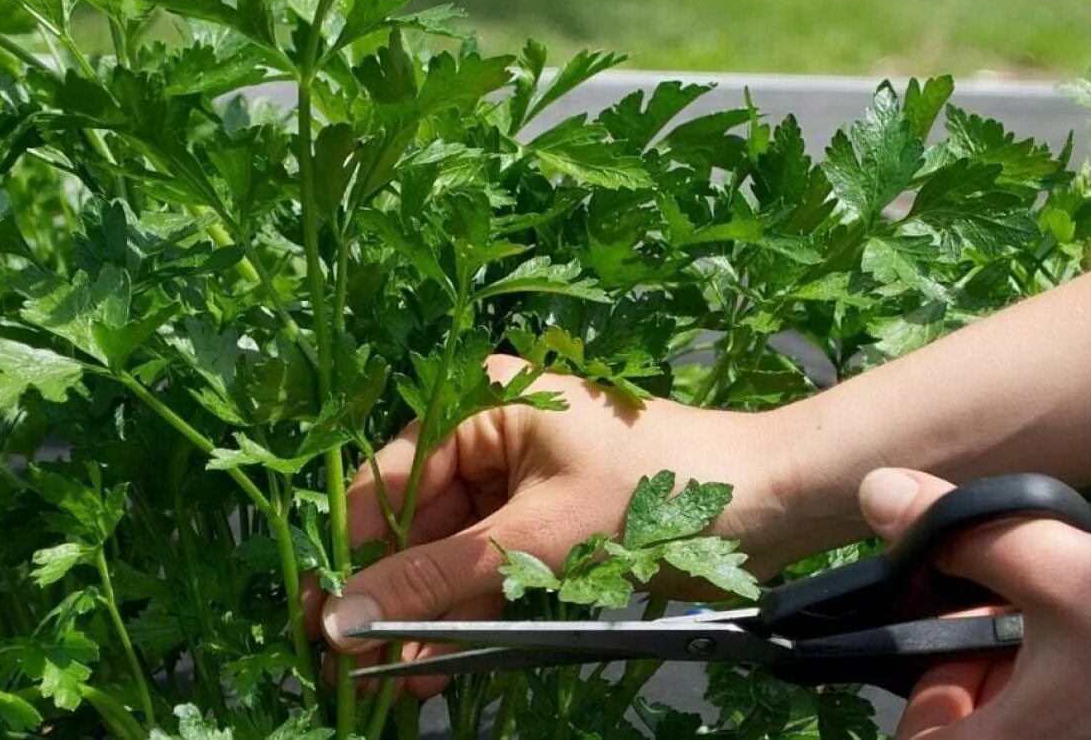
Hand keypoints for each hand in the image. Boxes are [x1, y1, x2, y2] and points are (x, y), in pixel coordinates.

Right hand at [312, 355, 798, 695]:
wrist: (773, 502)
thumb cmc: (657, 493)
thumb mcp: (537, 538)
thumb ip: (434, 578)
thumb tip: (337, 620)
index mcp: (478, 405)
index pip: (385, 487)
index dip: (351, 561)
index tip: (318, 628)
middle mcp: (488, 434)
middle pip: (415, 527)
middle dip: (391, 600)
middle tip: (353, 674)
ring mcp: (518, 480)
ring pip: (451, 557)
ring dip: (427, 619)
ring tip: (396, 685)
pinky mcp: (546, 521)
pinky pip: (492, 569)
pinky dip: (471, 615)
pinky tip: (440, 666)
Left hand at [858, 468, 1090, 739]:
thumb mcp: (1068, 573)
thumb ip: (965, 533)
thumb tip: (876, 492)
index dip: (926, 698)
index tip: (956, 648)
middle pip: (966, 732)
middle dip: (975, 676)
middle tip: (1016, 627)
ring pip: (1014, 726)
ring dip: (1021, 682)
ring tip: (1065, 634)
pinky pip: (1058, 725)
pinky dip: (1060, 696)